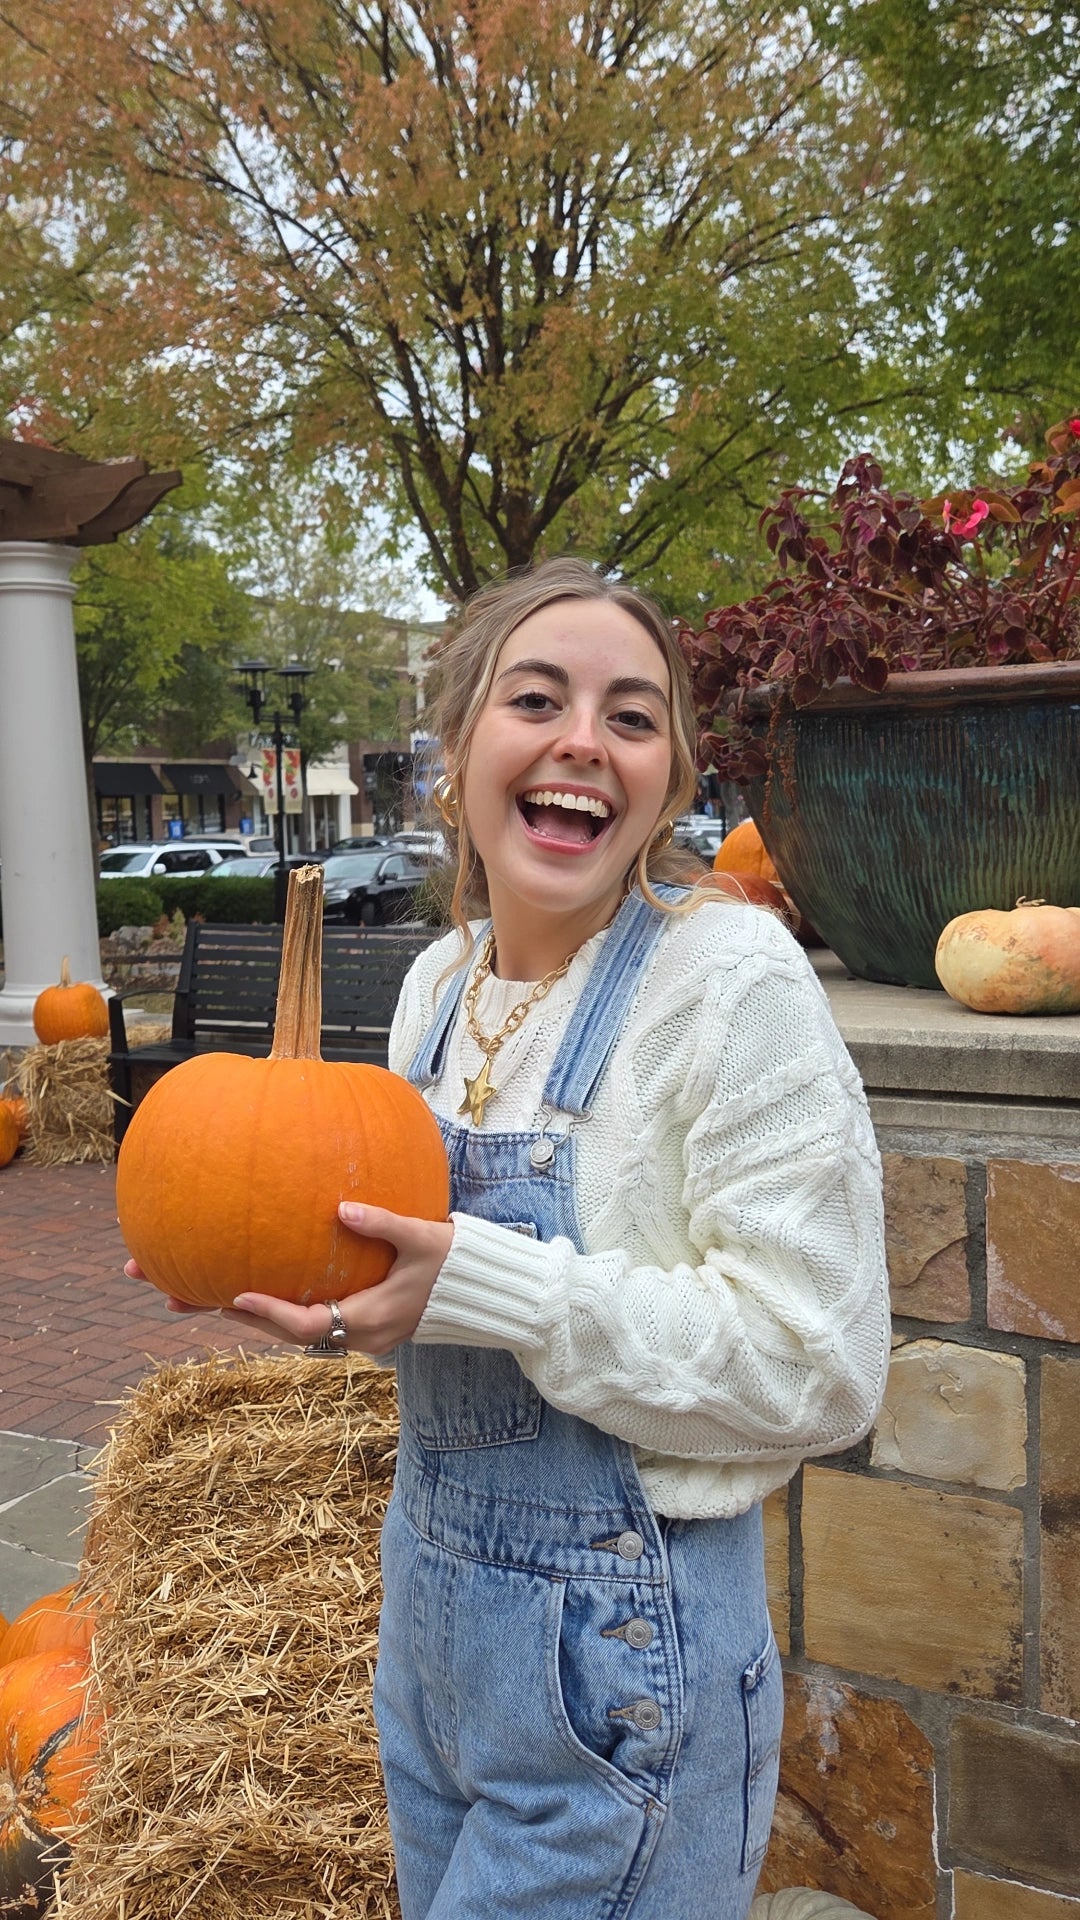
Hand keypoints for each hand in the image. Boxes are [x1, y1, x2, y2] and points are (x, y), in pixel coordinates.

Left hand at [124, 1203, 454, 1358]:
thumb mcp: (425, 1239)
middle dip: (235, 1314)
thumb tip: (340, 1206)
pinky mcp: (361, 1326)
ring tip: (196, 1294)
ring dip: (247, 1314)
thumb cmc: (461, 1265)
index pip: (310, 1324)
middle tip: (182, 1297)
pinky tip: (249, 1287)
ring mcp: (359, 1336)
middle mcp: (359, 1337)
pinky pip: (308, 1321)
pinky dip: (275, 1308)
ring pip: (293, 1330)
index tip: (235, 1295)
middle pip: (286, 1333)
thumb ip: (384, 1223)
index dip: (271, 1313)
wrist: (491, 1296)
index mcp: (372, 1320)